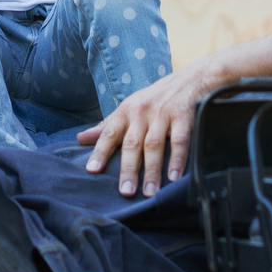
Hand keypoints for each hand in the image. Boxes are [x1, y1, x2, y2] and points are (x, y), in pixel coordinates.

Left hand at [75, 62, 223, 196]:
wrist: (191, 78)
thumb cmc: (156, 98)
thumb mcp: (130, 108)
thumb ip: (107, 126)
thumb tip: (81, 139)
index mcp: (126, 111)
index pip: (109, 133)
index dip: (100, 151)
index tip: (92, 170)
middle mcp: (142, 111)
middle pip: (132, 143)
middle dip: (128, 169)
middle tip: (126, 192)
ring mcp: (163, 112)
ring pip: (154, 145)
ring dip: (152, 170)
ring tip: (150, 192)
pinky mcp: (183, 114)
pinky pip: (179, 140)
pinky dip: (177, 159)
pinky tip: (174, 177)